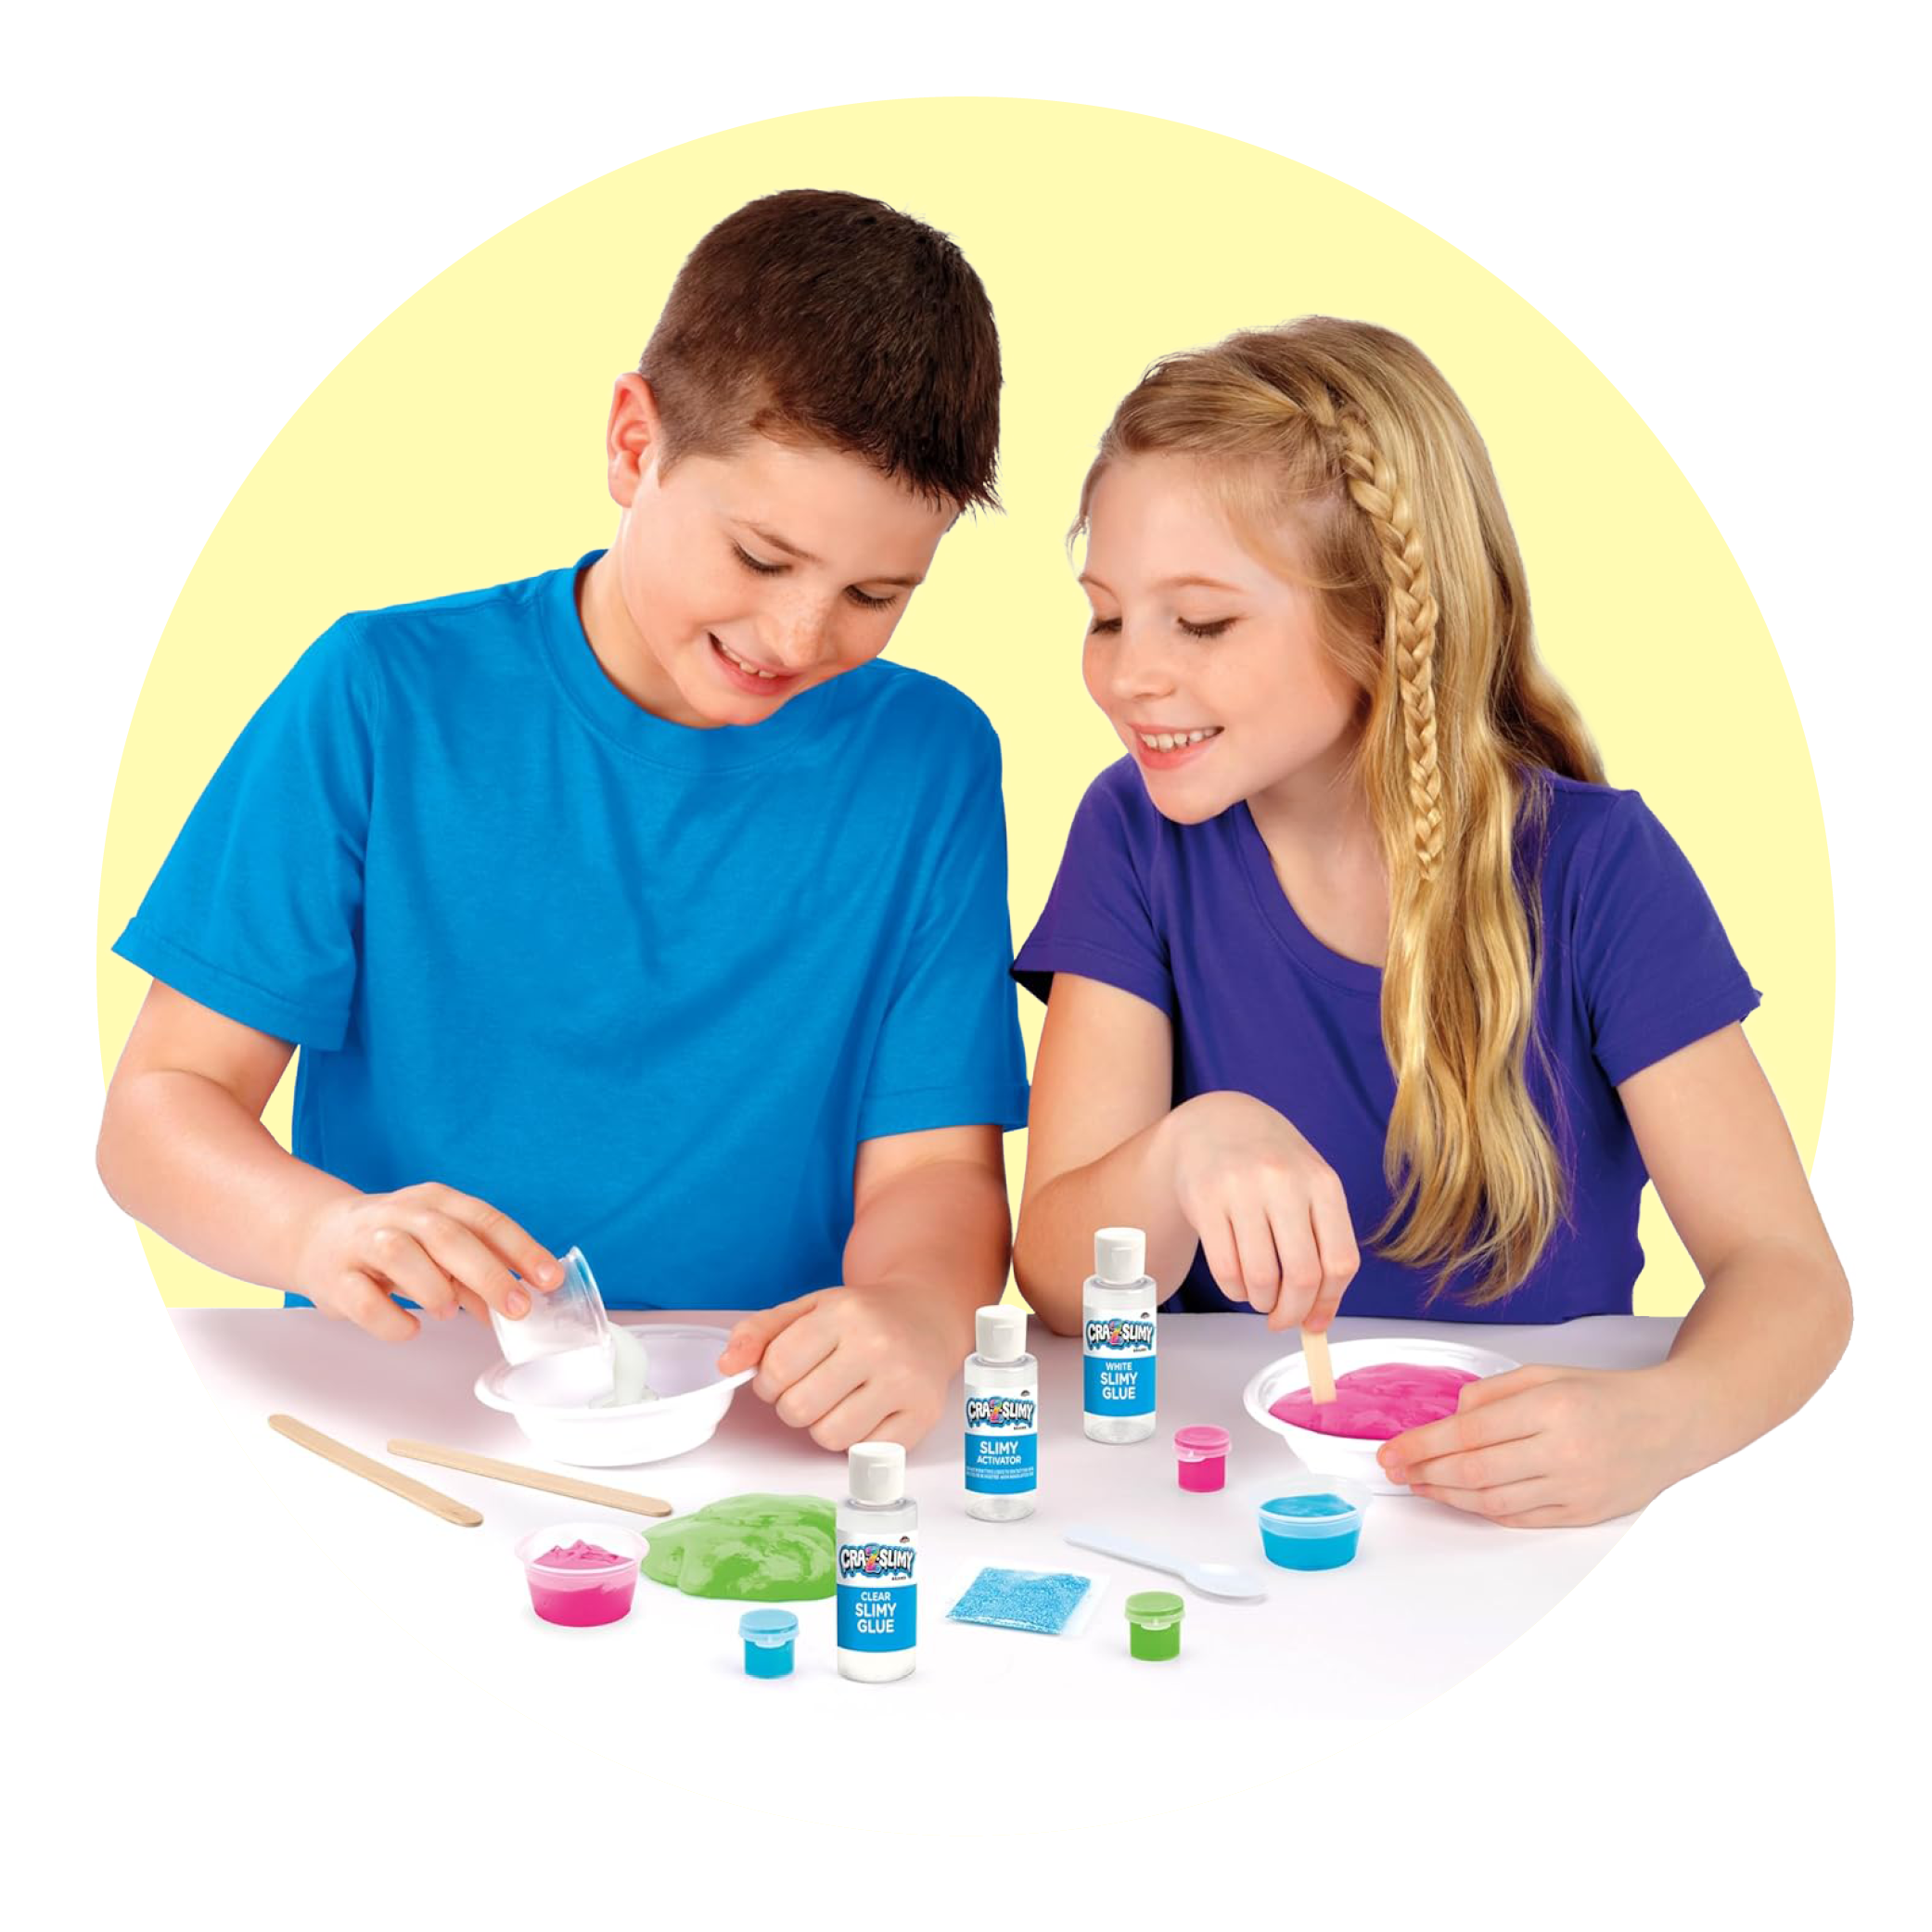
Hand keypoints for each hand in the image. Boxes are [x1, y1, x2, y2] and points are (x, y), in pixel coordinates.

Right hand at [290, 1182, 562, 1342]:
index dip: (521, 1249)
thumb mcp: (438, 1247)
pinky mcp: (334, 1277)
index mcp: (434, 1200)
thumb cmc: (393, 1242)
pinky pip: (363, 1300)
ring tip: (448, 1311)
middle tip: (517, 1308)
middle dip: (488, 1274)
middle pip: (447, 1236)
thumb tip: (512, 1305)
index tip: (550, 1279)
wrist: (315, 1234)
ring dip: (434, 1288)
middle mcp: (399, 1214)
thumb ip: (475, 1273)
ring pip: (401, 1256)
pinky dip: (392, 1319)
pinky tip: (411, 1327)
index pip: (485, 1219)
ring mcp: (363, 1243)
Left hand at [715, 1284, 959, 1450]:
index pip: (777, 1369)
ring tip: (836, 1401)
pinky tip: (864, 1413)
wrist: (929, 1315)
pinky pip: (864, 1452)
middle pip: (799, 1408)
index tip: (782, 1374)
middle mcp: (877, 1346)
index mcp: (844, 1314)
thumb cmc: (861, 1316)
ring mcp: (904, 1383)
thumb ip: (759, 1332)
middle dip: (792, 1404)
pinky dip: (855, 1439)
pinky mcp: (922, 1415)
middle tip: (810, 1388)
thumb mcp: (809, 1308)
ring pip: (830, 1436)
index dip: (768, 1380)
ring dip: (822, 1425)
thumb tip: (726, 1366)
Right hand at [1165, 1091, 1358, 1329]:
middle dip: (1292, 1312)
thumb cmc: (1272, 1166)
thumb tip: (1318, 1319)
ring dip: (1261, 1302)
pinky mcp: (1205, 1199)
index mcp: (1322, 1183)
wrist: (1217, 1122)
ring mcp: (1242, 1189)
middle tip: (1282, 1320)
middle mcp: (1284, 1182)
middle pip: (1302, 1275)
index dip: (1328, 1303)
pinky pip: (1224, 1268)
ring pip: (1261, 1277)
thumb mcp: (1309, 1188)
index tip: (1315, 1323)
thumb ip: (1321, 1244)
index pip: (1339, 1262)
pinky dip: (1234, 1290)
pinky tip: (1238, 1283)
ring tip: (1259, 1297)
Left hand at [1378, 1363, 1695, 1526]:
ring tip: (1420, 1483)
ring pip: (1492, 1502)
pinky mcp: (1582, 1514)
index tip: (1391, 1450)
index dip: (1420, 1445)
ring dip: (1447, 1495)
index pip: (1467, 1433)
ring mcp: (1573, 1488)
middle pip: (1474, 1471)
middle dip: (1424, 1471)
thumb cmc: (1604, 1394)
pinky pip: (1520, 1519)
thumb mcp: (1545, 1374)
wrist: (1671, 1424)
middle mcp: (1562, 1451)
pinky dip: (1483, 1511)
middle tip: (1395, 1469)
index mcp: (1550, 1407)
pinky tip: (1460, 1498)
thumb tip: (1449, 1418)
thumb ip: (1491, 1393)